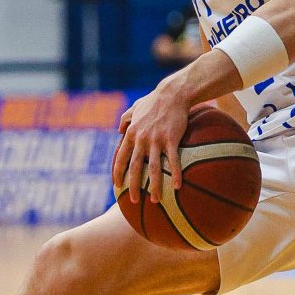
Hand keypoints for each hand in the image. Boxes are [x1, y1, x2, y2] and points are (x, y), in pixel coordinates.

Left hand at [113, 80, 191, 206]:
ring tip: (155, 201)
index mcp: (131, 133)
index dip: (118, 173)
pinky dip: (174, 174)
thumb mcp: (135, 107)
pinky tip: (177, 186)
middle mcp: (141, 139)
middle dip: (132, 186)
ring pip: (153, 168)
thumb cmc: (154, 100)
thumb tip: (118, 130)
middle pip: (134, 168)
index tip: (117, 186)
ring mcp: (156, 140)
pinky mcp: (171, 139)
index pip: (120, 157)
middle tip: (133, 201)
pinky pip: (172, 161)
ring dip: (153, 186)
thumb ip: (125, 118)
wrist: (173, 93)